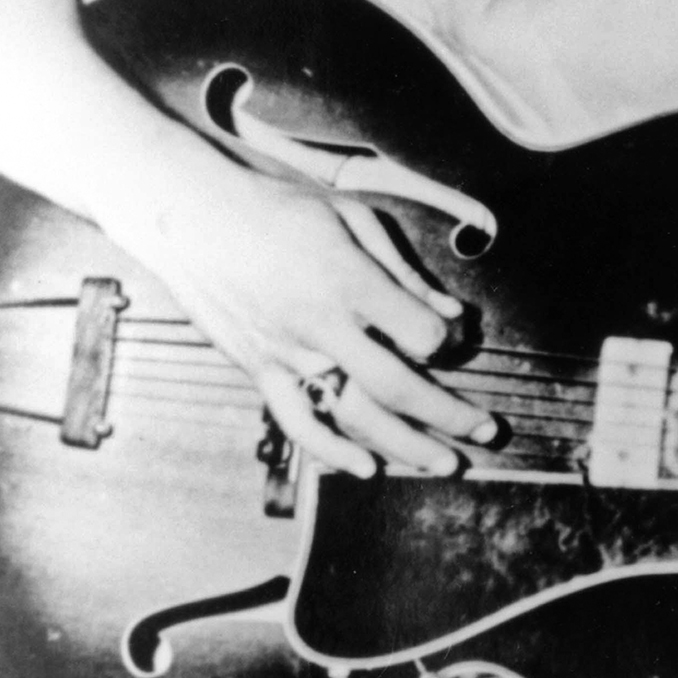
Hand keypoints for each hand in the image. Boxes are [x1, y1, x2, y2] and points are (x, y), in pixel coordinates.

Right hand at [98, 156, 497, 476]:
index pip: (418, 333)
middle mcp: (320, 327)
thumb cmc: (279, 208)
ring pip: (353, 415)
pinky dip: (331, 451)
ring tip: (446, 463)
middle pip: (396, 387)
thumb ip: (404, 272)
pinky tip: (365, 468)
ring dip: (405, 445)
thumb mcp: (353, 218)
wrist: (191, 217)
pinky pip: (297, 421)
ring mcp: (285, 355)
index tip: (454, 337)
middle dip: (449, 414)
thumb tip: (450, 311)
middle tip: (487, 433)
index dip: (446, 341)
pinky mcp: (258, 369)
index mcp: (348, 283)